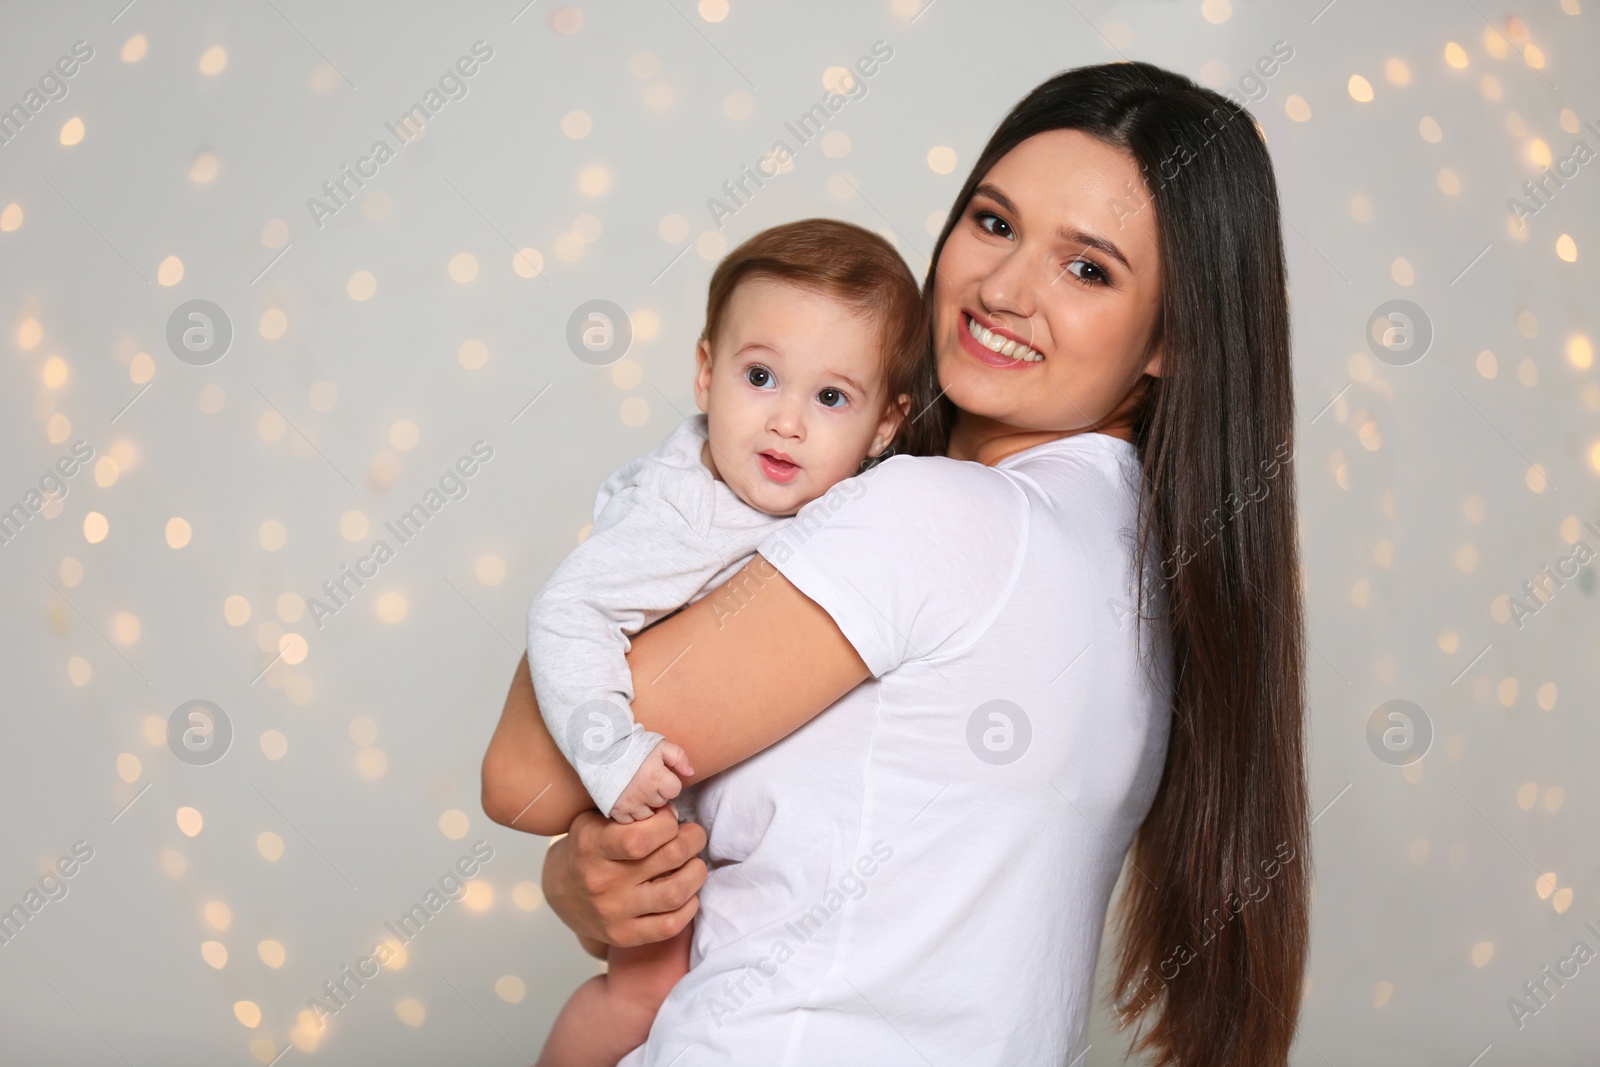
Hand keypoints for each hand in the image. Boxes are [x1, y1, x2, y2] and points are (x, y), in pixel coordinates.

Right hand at [542, 808, 706, 947]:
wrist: (561, 891)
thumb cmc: (589, 847)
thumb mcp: (597, 819)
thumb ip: (630, 812)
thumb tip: (673, 812)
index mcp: (591, 846)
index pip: (640, 837)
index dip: (668, 823)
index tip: (671, 819)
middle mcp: (602, 882)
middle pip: (669, 858)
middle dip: (693, 840)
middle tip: (693, 836)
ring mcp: (613, 912)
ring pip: (675, 893)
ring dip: (696, 872)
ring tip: (694, 863)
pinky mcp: (624, 936)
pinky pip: (670, 925)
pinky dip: (689, 905)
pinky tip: (686, 892)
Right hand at [610, 741, 694, 822]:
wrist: (600, 749)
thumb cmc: (632, 746)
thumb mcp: (659, 745)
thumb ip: (679, 756)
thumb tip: (690, 773)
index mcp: (655, 776)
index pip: (675, 790)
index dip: (669, 783)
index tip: (660, 776)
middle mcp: (643, 792)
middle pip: (661, 803)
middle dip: (657, 794)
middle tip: (647, 782)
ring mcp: (629, 802)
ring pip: (648, 815)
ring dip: (645, 806)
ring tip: (638, 792)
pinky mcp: (615, 809)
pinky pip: (630, 821)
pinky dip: (630, 814)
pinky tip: (628, 801)